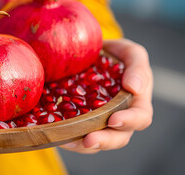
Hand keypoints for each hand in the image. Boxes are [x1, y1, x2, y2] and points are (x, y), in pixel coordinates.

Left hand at [60, 38, 152, 152]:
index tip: (113, 119)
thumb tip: (134, 88)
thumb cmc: (113, 55)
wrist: (85, 54)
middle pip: (118, 138)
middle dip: (105, 141)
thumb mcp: (129, 52)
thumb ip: (137, 65)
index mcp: (135, 102)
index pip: (140, 117)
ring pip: (95, 142)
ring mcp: (97, 123)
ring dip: (83, 145)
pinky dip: (66, 138)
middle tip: (89, 140)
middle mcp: (117, 117)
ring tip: (68, 141)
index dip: (129, 121)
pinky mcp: (77, 123)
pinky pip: (74, 136)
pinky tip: (57, 136)